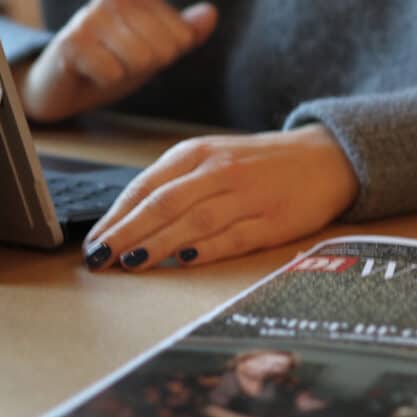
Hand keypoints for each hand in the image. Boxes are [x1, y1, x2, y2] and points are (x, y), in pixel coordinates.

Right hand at [21, 0, 217, 122]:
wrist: (60, 84)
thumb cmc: (110, 62)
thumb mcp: (155, 47)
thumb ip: (185, 33)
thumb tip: (211, 13)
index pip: (183, 38)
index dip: (162, 57)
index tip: (135, 53)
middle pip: (164, 50)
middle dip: (144, 67)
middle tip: (118, 62)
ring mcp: (90, 15)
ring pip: (141, 61)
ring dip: (123, 74)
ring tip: (104, 66)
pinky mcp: (72, 41)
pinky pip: (113, 74)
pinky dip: (103, 82)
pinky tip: (88, 72)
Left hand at [82, 124, 358, 271]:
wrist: (323, 156)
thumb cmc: (255, 162)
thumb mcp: (211, 158)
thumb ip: (173, 183)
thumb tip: (125, 220)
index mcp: (197, 153)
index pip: (146, 186)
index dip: (117, 215)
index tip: (93, 240)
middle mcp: (219, 170)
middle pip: (164, 203)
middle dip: (127, 232)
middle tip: (100, 258)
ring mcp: (247, 195)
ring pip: (194, 220)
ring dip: (158, 244)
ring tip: (130, 263)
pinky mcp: (272, 220)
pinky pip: (234, 236)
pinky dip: (207, 249)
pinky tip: (184, 261)